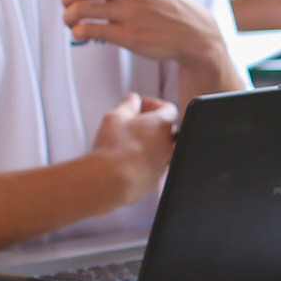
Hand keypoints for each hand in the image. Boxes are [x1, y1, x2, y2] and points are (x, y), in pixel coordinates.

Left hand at [64, 0, 222, 63]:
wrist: (193, 31)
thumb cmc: (164, 4)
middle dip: (65, 0)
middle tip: (68, 9)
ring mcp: (129, 12)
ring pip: (79, 10)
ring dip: (68, 18)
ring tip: (72, 24)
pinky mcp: (128, 35)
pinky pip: (89, 30)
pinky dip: (78, 32)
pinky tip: (82, 35)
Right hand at [85, 93, 177, 208]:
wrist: (110, 181)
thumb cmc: (114, 147)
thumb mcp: (116, 116)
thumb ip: (128, 104)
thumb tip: (133, 99)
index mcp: (163, 125)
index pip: (168, 108)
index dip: (152, 104)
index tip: (138, 105)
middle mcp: (169, 145)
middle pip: (166, 129)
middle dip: (150, 124)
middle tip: (131, 123)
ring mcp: (163, 165)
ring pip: (160, 150)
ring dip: (147, 144)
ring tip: (125, 143)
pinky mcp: (154, 181)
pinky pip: (152, 167)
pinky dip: (143, 161)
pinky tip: (125, 161)